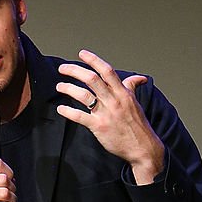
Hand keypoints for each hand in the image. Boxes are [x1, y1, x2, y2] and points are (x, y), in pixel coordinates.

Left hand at [56, 49, 164, 183]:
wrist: (142, 147)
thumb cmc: (138, 125)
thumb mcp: (136, 102)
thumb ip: (132, 87)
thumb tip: (139, 78)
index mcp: (123, 93)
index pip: (107, 71)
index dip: (93, 60)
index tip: (81, 54)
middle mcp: (114, 101)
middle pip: (92, 79)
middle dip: (74, 71)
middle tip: (63, 68)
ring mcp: (106, 114)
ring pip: (84, 95)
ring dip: (69, 88)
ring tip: (60, 86)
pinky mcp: (99, 127)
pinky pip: (80, 117)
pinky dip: (68, 112)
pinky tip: (61, 109)